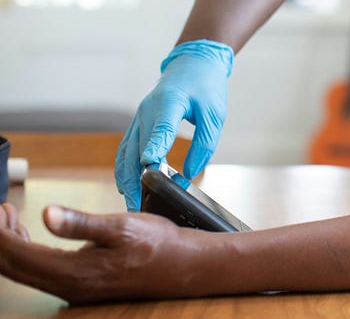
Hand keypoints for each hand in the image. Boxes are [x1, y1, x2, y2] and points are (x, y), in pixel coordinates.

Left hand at [0, 204, 200, 302]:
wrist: (182, 265)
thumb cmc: (157, 244)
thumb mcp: (121, 225)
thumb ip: (80, 222)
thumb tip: (47, 214)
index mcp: (74, 272)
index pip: (17, 255)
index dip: (0, 233)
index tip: (0, 210)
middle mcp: (67, 287)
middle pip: (13, 267)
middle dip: (1, 239)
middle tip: (2, 212)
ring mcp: (72, 289)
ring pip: (24, 272)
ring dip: (11, 246)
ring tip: (10, 220)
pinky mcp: (79, 285)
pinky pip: (39, 272)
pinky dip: (27, 252)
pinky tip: (32, 235)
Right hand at [115, 40, 232, 210]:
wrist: (192, 62)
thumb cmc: (206, 86)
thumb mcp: (214, 114)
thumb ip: (204, 143)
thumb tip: (191, 172)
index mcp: (170, 103)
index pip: (162, 128)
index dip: (155, 147)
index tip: (150, 166)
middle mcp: (148, 111)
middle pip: (136, 148)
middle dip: (135, 178)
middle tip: (138, 206)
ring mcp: (139, 117)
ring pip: (126, 152)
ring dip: (126, 178)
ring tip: (131, 202)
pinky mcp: (138, 122)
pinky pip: (126, 148)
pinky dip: (125, 168)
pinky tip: (127, 185)